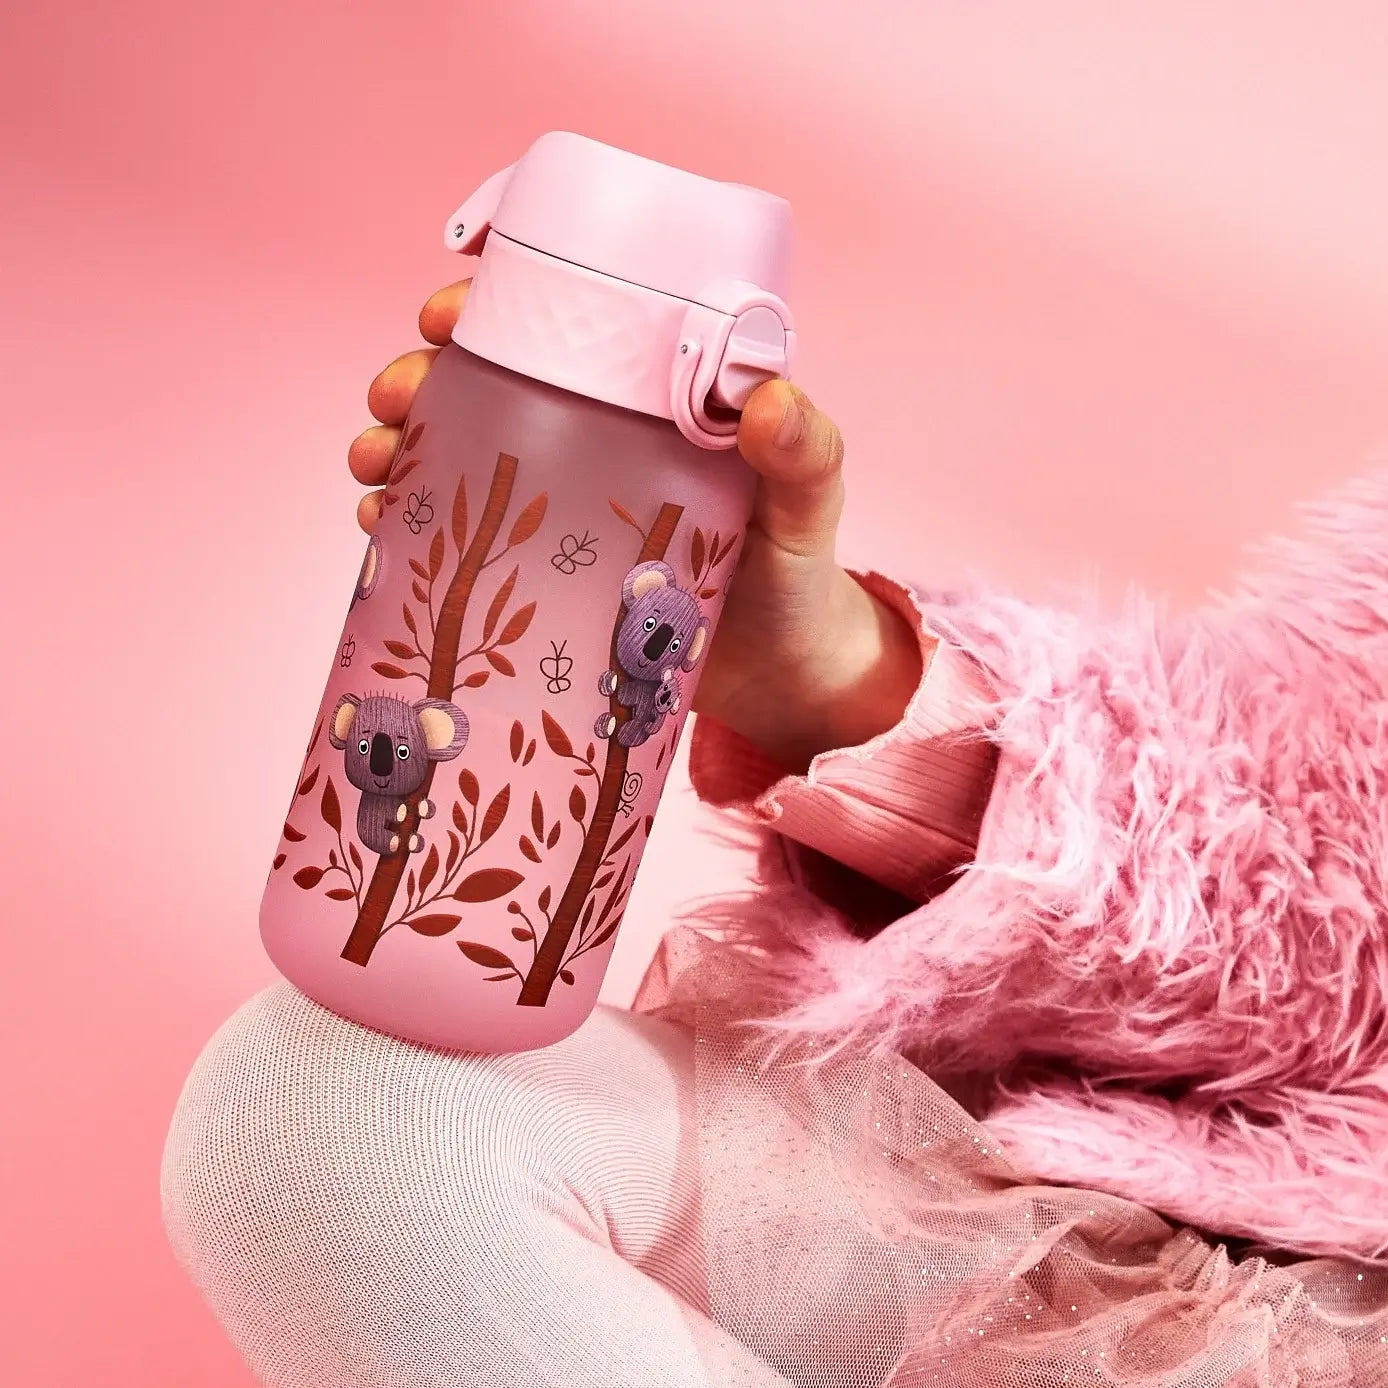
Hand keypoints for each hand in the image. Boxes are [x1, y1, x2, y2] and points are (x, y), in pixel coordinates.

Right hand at [350, 281, 926, 771]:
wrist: (780, 679)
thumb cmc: (798, 575)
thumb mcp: (808, 505)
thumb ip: (803, 453)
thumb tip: (766, 402)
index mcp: (653, 399)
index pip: (568, 325)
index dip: (500, 302)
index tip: (452, 306)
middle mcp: (598, 440)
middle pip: (493, 384)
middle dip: (425, 374)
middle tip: (395, 393)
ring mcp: (562, 506)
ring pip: (461, 452)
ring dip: (401, 442)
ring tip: (373, 460)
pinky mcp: (543, 570)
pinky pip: (462, 533)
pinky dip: (413, 519)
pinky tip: (382, 524)